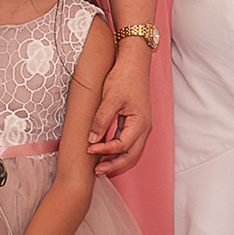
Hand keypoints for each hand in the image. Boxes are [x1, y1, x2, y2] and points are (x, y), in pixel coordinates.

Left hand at [87, 45, 153, 175]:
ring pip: (131, 152)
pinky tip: (105, 152)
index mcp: (140, 122)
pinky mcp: (135, 123)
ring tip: (100, 167)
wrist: (134, 62)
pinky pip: (129, 143)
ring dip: (116, 161)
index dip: (105, 151)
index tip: (89, 149)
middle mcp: (144, 127)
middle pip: (131, 156)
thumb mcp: (110, 98)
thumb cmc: (124, 77)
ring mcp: (141, 126)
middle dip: (114, 166)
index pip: (122, 145)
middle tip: (97, 172)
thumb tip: (92, 139)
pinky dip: (118, 151)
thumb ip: (101, 120)